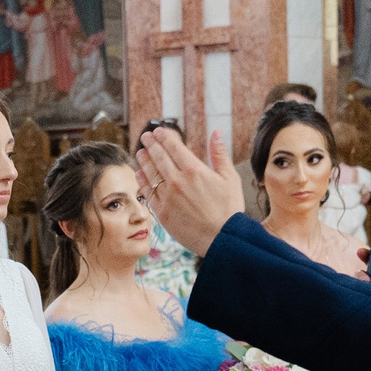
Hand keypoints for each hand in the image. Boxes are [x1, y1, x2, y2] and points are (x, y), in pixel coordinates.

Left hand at [134, 127, 242, 256]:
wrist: (223, 239)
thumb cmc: (230, 209)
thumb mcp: (230, 178)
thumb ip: (220, 154)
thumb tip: (216, 132)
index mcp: (194, 170)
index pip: (173, 147)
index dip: (164, 137)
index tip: (159, 131)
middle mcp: (177, 181)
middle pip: (159, 157)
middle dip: (151, 144)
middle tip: (146, 137)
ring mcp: (167, 197)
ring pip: (150, 173)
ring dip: (144, 160)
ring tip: (140, 152)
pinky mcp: (162, 212)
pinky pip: (147, 192)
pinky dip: (142, 181)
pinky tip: (140, 174)